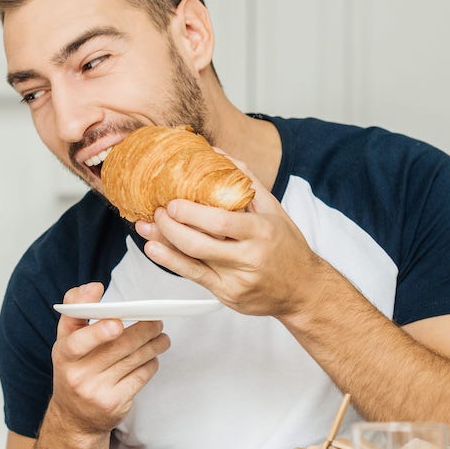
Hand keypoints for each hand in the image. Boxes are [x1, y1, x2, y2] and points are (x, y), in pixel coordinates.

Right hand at [47, 282, 169, 443]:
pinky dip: (151, 362)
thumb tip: (92, 288)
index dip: (97, 332)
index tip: (116, 323)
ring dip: (154, 344)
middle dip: (143, 330)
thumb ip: (76, 308)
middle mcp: (77, 375)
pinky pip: (141, 376)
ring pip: (134, 359)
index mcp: (63, 354)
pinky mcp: (115, 403)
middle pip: (118, 347)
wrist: (75, 417)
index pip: (77, 342)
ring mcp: (96, 391)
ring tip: (161, 336)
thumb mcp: (66, 340)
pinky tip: (152, 357)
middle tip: (156, 320)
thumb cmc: (74, 368)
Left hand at [133, 156, 327, 318]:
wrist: (303, 290)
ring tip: (146, 228)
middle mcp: (249, 257)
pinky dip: (171, 262)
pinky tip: (155, 249)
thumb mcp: (274, 211)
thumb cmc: (287, 248)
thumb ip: (247, 182)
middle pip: (201, 243)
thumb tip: (219, 153)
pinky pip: (194, 277)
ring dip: (164, 243)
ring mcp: (237, 279)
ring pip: (192, 261)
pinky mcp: (227, 295)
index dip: (191, 214)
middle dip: (171, 227)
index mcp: (262, 231)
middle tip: (156, 211)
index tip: (173, 202)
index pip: (221, 222)